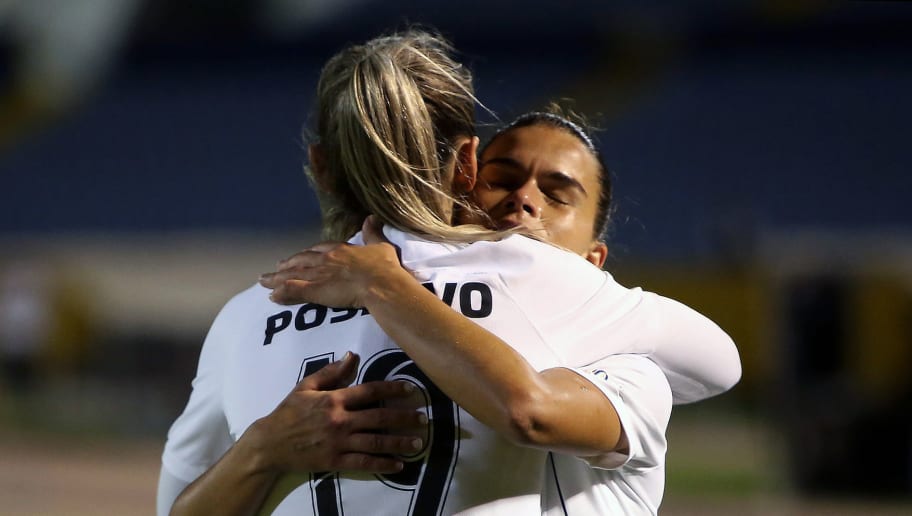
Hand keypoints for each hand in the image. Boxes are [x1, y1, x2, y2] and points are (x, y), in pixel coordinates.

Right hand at [242, 352, 425, 473]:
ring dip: (399, 443)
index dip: (392, 389)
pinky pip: (364, 463)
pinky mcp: (335, 461)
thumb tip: (352, 355)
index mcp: (334, 399)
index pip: (369, 391)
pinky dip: (382, 464)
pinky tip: (399, 465)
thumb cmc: (288, 412)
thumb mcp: (306, 386)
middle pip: (379, 417)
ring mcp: (338, 442)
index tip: (410, 389)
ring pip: (375, 442)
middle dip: (404, 418)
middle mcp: (340, 420)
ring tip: (418, 443)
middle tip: (423, 419)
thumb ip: (330, 372)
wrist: (270, 443)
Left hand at [259, 216, 408, 306]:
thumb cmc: (385, 267)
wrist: (381, 283)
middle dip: (287, 264)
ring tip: (264, 281)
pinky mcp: (315, 289)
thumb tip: (372, 217)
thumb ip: (373, 233)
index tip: (300, 256)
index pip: (319, 249)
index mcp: (341, 250)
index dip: (308, 254)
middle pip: (300, 261)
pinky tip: (272, 296)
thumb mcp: (381, 246)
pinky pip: (293, 290)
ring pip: (292, 275)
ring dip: (276, 278)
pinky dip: (281, 292)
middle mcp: (326, 260)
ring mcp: (319, 274)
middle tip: (276, 267)